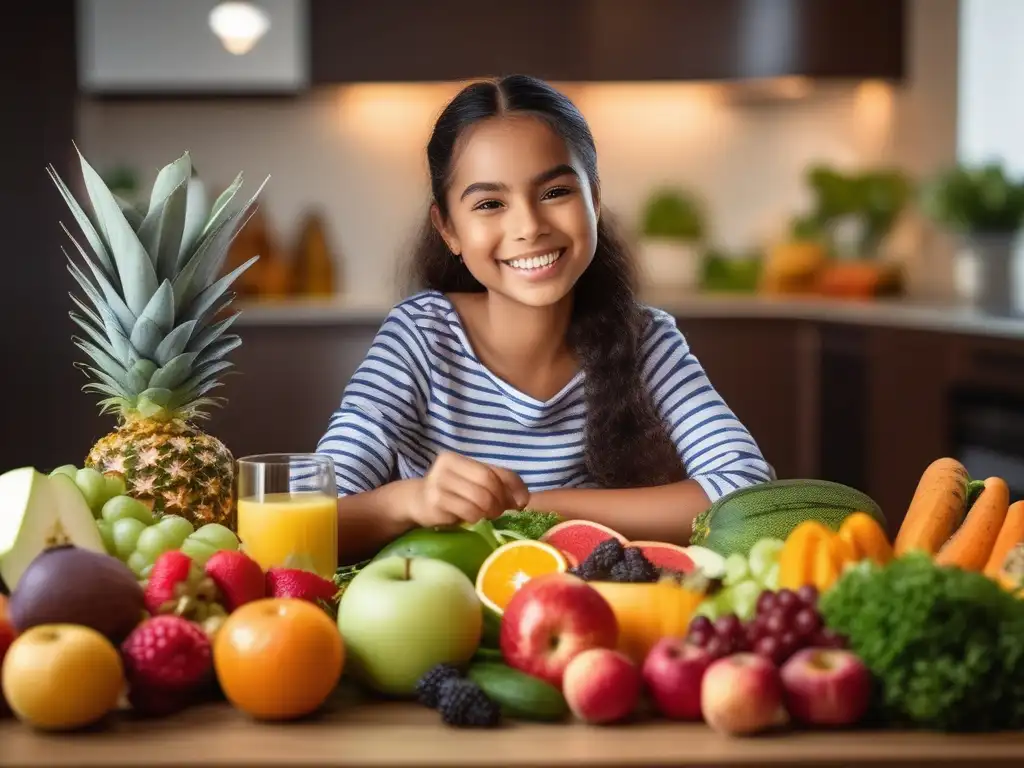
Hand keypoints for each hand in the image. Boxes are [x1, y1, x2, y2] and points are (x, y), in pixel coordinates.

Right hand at [404, 451, 529, 527]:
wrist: (415, 503)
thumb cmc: (449, 494)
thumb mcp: (471, 484)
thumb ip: (495, 485)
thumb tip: (522, 500)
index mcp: (458, 458)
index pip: (496, 470)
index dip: (514, 486)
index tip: (521, 503)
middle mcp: (446, 466)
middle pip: (488, 482)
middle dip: (500, 500)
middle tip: (499, 512)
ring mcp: (438, 482)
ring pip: (480, 497)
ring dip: (489, 511)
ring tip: (486, 515)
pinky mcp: (435, 502)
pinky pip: (468, 510)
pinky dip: (476, 517)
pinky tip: (472, 519)